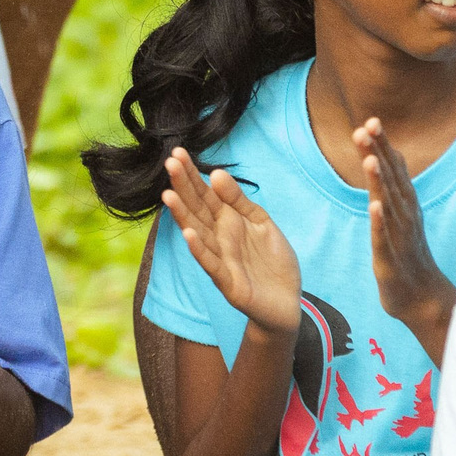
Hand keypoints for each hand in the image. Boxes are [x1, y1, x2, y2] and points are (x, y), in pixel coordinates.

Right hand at [161, 148, 302, 335]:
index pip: (204, 194)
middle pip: (197, 209)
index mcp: (226, 222)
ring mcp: (221, 260)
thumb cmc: (272, 262)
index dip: (191, 175)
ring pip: (198, 234)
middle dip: (183, 187)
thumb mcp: (260, 222)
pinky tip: (189, 234)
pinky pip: (212, 264)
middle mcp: (218, 238)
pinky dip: (200, 250)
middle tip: (169, 163)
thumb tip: (216, 173)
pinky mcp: (229, 283)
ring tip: (168, 196)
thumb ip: (239, 200)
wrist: (287, 302)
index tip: (177, 153)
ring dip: (183, 216)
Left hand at [355, 119, 455, 336]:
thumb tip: (386, 156)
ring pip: (387, 204)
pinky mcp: (389, 259)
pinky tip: (374, 206)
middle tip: (367, 125)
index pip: (394, 170)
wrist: (423, 300)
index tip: (371, 120)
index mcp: (405, 205)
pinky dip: (379, 222)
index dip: (383, 146)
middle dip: (379, 152)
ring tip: (370, 158)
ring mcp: (398, 237)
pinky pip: (383, 238)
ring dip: (379, 181)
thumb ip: (392, 187)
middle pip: (391, 180)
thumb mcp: (399, 217)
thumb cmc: (407, 255)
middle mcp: (404, 216)